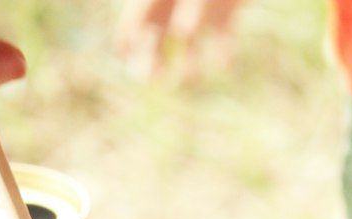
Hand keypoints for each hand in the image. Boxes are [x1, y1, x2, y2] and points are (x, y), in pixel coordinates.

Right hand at [114, 0, 244, 79]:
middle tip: (151, 79)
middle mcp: (175, 4)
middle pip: (156, 38)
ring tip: (187, 79)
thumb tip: (186, 32)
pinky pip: (222, 40)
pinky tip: (223, 64)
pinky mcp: (226, 13)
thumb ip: (194, 7)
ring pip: (188, 44)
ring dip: (187, 64)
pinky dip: (222, 53)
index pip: (133, 20)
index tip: (125, 56)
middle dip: (151, 58)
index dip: (127, 39)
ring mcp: (201, 9)